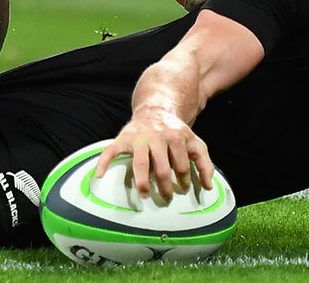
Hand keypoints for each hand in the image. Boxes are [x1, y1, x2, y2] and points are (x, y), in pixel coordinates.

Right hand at [94, 107, 213, 201]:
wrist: (156, 110)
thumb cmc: (176, 132)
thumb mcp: (195, 143)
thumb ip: (205, 163)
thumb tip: (209, 187)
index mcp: (176, 138)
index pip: (181, 166)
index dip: (184, 180)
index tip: (182, 188)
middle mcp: (157, 137)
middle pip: (162, 169)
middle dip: (165, 187)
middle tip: (166, 198)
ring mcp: (139, 138)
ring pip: (140, 164)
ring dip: (142, 183)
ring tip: (145, 195)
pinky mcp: (124, 138)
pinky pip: (111, 151)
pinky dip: (103, 163)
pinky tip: (99, 176)